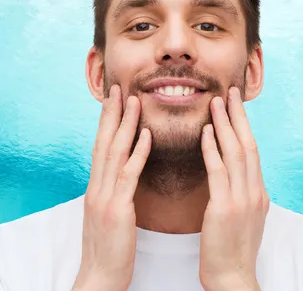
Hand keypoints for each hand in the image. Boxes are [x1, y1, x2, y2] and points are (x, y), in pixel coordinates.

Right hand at [73, 85, 151, 290]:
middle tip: (120, 87)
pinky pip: (128, 175)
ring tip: (134, 100)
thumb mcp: (112, 213)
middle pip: (104, 142)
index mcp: (98, 188)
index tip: (116, 99)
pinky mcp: (117, 210)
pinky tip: (147, 135)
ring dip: (125, 124)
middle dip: (112, 113)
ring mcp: (105, 197)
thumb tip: (125, 172)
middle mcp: (98, 187)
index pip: (103, 147)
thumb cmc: (112, 247)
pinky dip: (137, 152)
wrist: (101, 277)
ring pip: (114, 152)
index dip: (109, 121)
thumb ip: (117, 191)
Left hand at [199, 86, 268, 290]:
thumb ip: (248, 196)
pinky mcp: (225, 208)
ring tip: (216, 102)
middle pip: (248, 144)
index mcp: (259, 193)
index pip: (253, 151)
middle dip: (238, 116)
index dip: (244, 126)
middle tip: (230, 93)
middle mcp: (255, 191)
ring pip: (236, 152)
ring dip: (225, 125)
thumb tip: (249, 182)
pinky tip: (205, 132)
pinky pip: (219, 172)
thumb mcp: (248, 219)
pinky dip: (213, 149)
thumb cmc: (234, 251)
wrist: (233, 278)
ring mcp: (243, 199)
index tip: (236, 107)